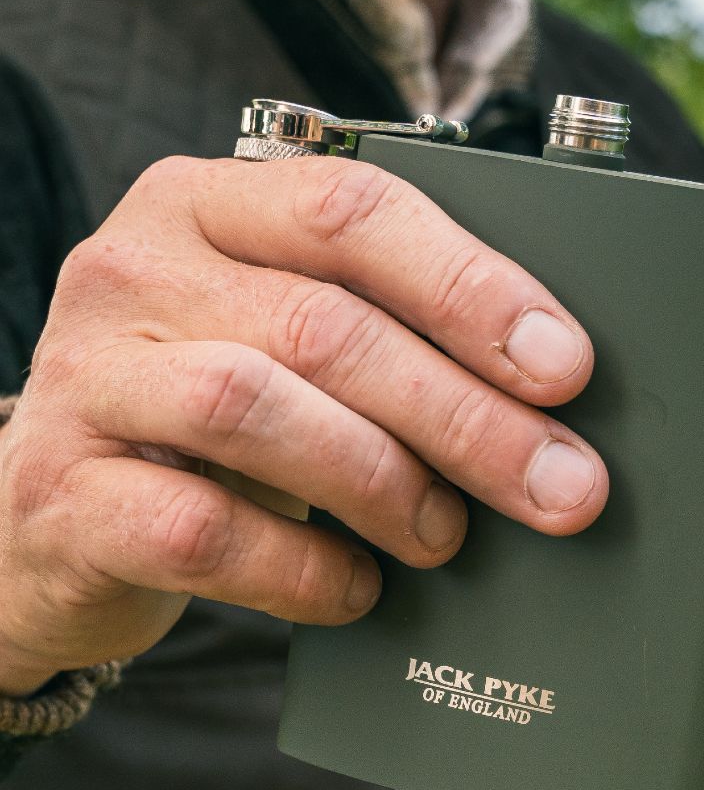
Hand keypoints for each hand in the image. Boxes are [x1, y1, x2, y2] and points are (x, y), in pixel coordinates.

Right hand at [0, 156, 606, 694]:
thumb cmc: (203, 417)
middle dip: (463, 413)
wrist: (54, 512)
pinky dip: (302, 567)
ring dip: (381, 481)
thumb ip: (377, 337)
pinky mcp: (64, 493)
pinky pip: (201, 530)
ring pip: (253, 408)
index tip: (564, 366)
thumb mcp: (279, 343)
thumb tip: (541, 409)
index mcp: (206, 204)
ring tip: (443, 534)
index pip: (350, 211)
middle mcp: (134, 269)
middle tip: (558, 482)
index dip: (470, 287)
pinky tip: (353, 585)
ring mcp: (86, 379)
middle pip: (323, 324)